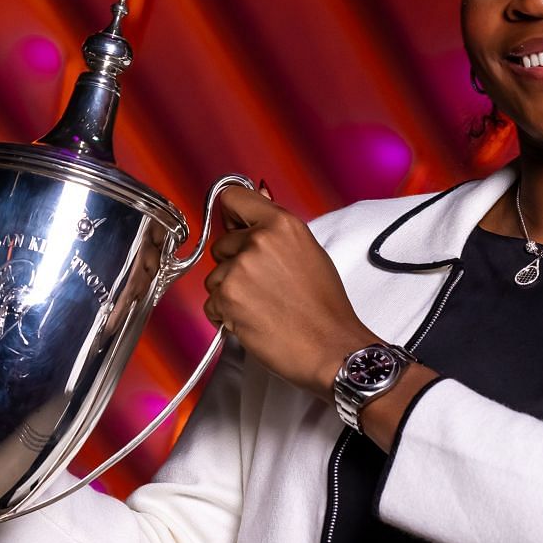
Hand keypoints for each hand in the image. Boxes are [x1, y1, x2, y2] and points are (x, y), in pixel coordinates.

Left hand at [202, 183, 373, 399]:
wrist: (331, 348)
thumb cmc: (326, 308)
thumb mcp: (310, 252)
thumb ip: (277, 228)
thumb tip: (258, 194)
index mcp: (282, 224)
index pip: (233, 198)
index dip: (234, 217)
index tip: (238, 229)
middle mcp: (258, 241)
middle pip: (222, 244)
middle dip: (235, 264)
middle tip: (265, 285)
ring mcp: (240, 269)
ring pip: (215, 276)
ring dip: (230, 292)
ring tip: (263, 306)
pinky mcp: (227, 298)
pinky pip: (212, 303)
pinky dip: (226, 314)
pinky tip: (254, 320)